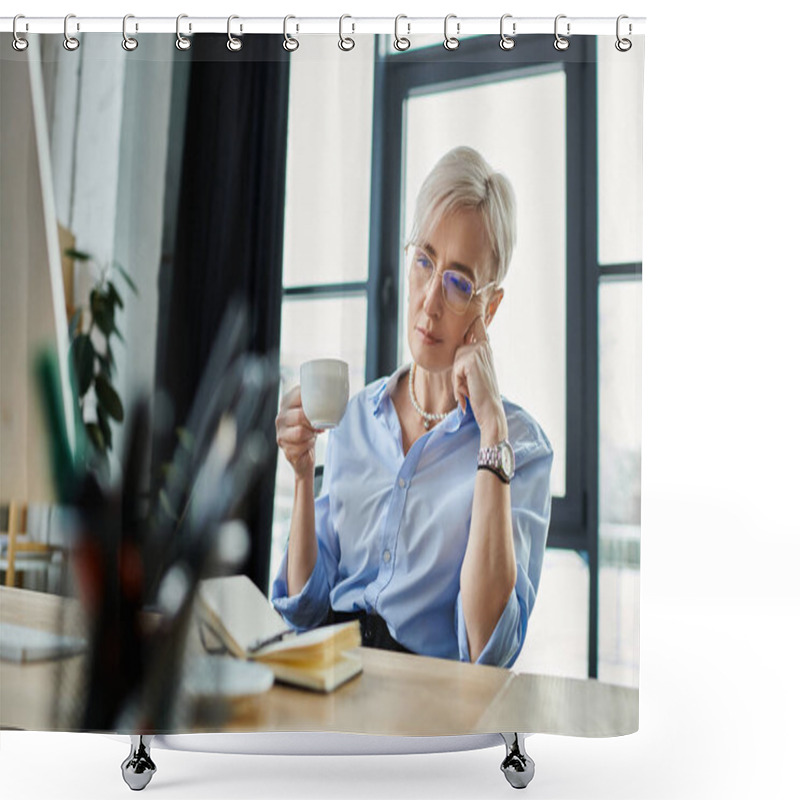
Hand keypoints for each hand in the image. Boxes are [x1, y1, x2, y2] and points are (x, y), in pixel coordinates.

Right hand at [275, 385, 319, 479]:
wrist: (305, 452)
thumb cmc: (310, 428)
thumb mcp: (313, 410)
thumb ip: (318, 399)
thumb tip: (337, 393)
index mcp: (288, 402)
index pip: (300, 394)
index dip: (314, 401)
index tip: (324, 405)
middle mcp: (281, 417)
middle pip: (300, 415)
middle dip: (315, 421)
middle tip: (321, 424)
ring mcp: (281, 434)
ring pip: (300, 432)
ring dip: (311, 434)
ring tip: (313, 434)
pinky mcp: (285, 449)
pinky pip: (300, 446)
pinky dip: (308, 446)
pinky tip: (308, 444)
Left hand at [452, 316, 507, 443]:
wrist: (490, 412)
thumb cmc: (480, 396)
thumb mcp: (471, 374)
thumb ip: (466, 360)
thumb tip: (461, 349)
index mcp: (485, 347)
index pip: (477, 322)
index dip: (476, 308)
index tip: (486, 285)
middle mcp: (483, 346)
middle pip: (457, 349)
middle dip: (458, 371)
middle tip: (471, 384)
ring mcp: (478, 351)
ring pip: (455, 361)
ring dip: (458, 381)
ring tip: (469, 391)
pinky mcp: (472, 359)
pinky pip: (455, 370)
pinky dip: (458, 385)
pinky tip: (468, 393)